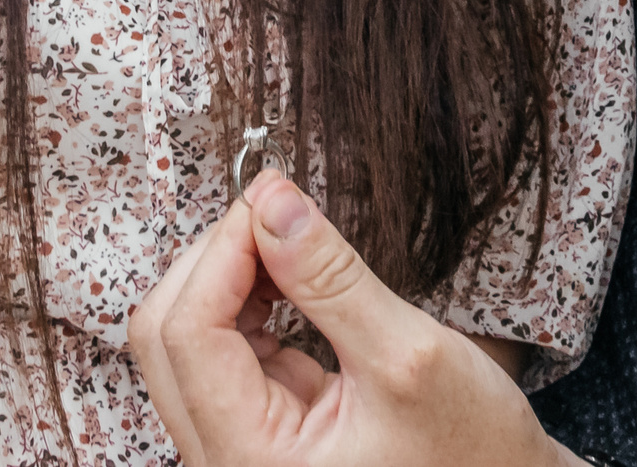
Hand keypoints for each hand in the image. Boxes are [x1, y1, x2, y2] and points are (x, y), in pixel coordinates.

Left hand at [130, 172, 575, 466]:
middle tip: (278, 213)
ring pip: (185, 339)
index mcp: (251, 462)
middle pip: (165, 338)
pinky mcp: (256, 427)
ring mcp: (235, 447)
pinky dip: (247, 301)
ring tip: (290, 243)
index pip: (189, 335)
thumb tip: (272, 201)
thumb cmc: (471, 453)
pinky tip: (289, 279)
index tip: (271, 197)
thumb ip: (331, 279)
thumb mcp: (410, 357)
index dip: (223, 252)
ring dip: (228, 277)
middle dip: (215, 261)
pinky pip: (221, 351)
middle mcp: (225, 463)